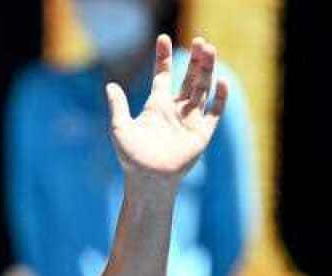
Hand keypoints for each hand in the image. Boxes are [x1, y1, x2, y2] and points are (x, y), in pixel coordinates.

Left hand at [105, 35, 227, 188]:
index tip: (162, 39)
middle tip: (200, 41)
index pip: (162, 75)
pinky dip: (220, 97)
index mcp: (156, 105)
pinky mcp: (202, 133)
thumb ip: (118, 106)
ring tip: (210, 51)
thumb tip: (110, 85)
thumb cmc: (132, 157)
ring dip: (207, 70)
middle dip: (195, 60)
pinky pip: (215, 112)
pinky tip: (222, 81)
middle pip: (189, 78)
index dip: (163, 57)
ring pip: (203, 89)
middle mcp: (175, 109)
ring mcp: (190, 120)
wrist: (148, 180)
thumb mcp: (120, 128)